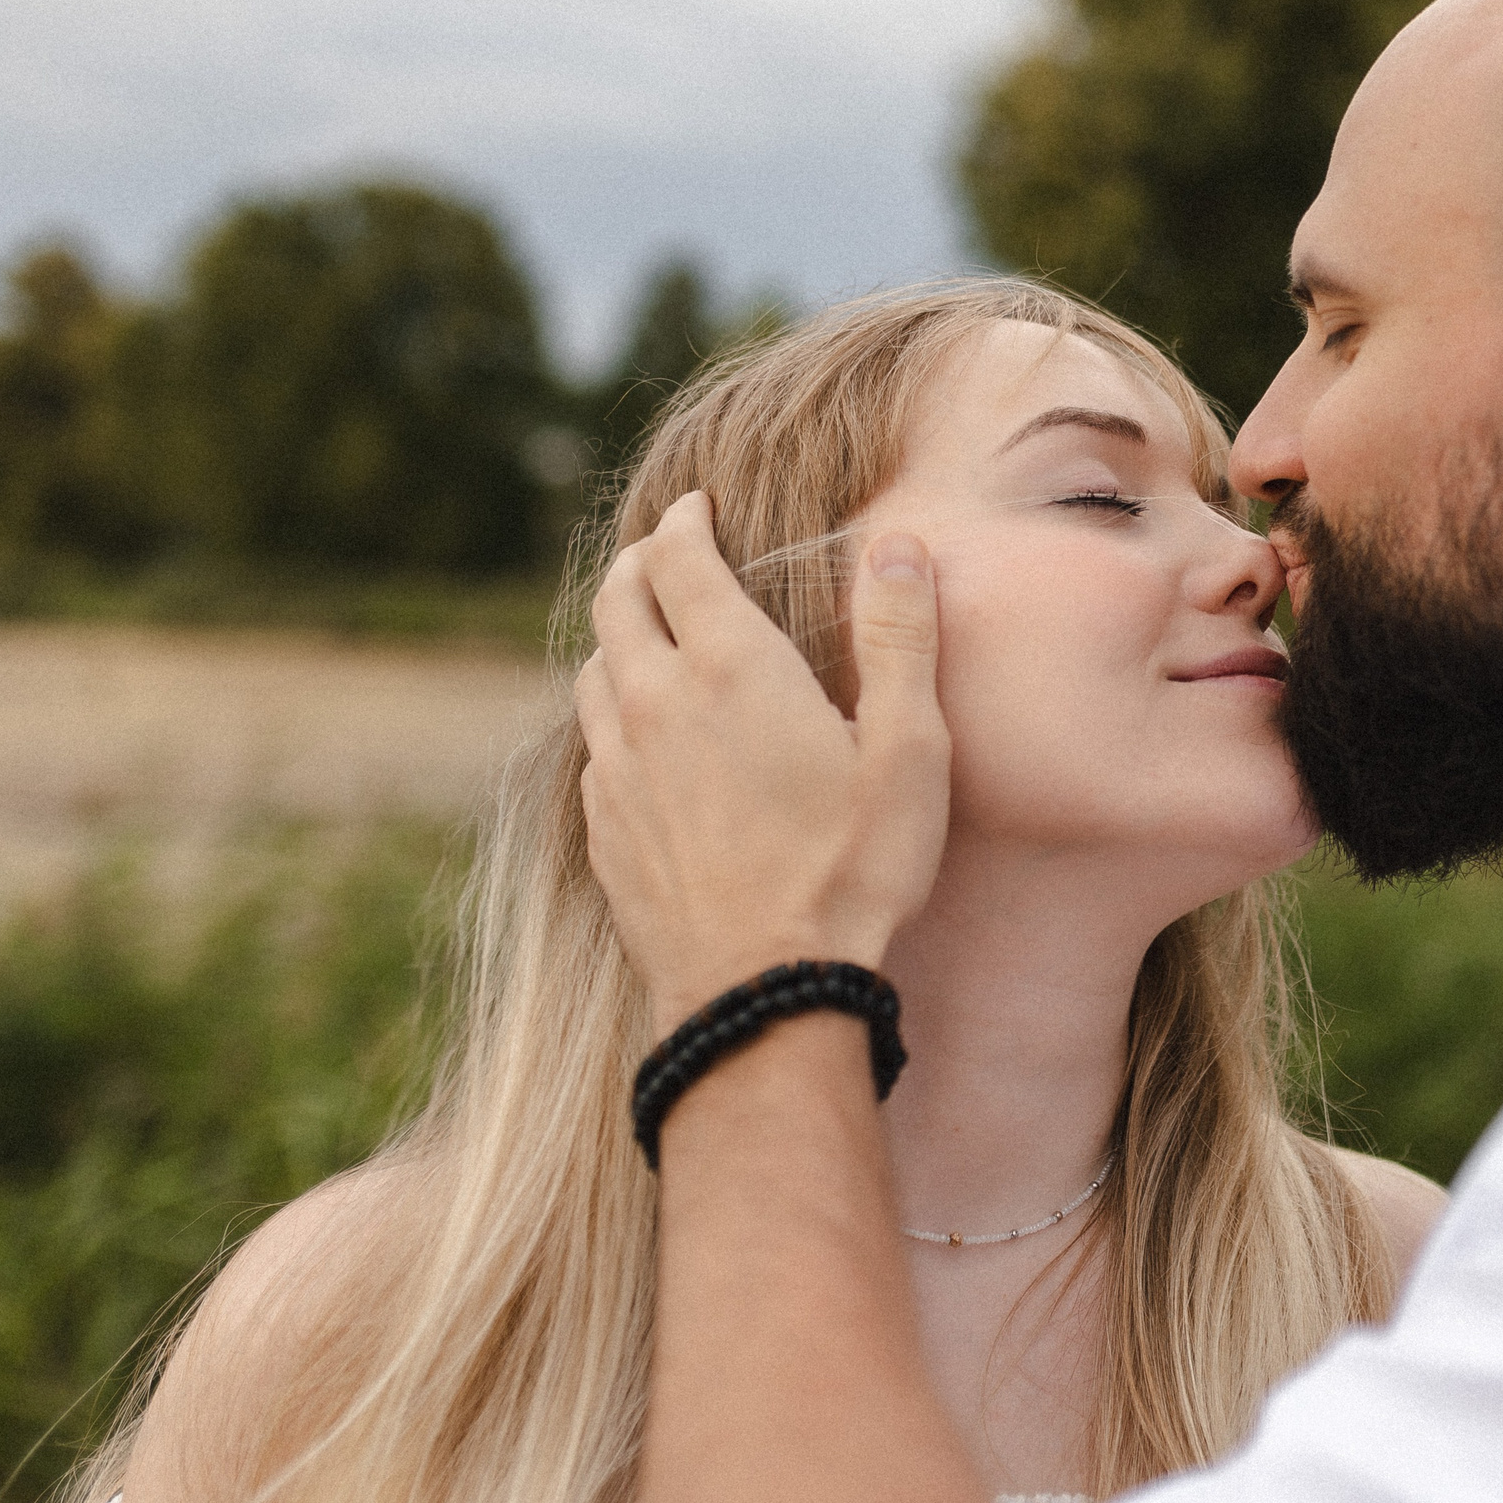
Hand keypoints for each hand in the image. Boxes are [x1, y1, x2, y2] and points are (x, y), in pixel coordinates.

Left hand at [574, 492, 949, 1032]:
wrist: (763, 994)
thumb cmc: (850, 872)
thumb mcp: (908, 752)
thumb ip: (900, 640)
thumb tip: (898, 547)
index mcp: (731, 669)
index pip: (679, 559)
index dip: (685, 522)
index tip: (696, 508)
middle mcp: (656, 703)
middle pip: (618, 601)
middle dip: (639, 564)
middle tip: (663, 553)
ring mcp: (618, 768)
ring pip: (595, 670)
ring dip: (619, 637)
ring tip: (648, 637)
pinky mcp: (603, 828)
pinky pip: (593, 746)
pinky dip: (614, 715)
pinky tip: (643, 738)